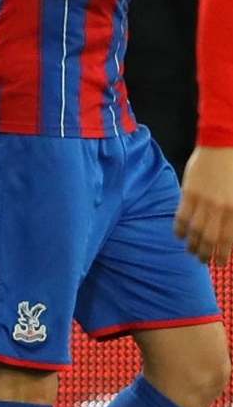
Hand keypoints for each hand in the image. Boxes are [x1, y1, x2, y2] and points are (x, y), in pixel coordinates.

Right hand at [178, 146, 232, 262]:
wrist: (223, 143)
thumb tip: (230, 232)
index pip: (229, 240)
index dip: (223, 254)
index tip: (220, 263)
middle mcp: (221, 208)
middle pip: (210, 239)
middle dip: (206, 254)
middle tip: (203, 261)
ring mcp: (204, 201)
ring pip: (195, 231)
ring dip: (192, 244)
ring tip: (191, 252)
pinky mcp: (189, 193)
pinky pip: (181, 216)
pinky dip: (179, 229)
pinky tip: (179, 236)